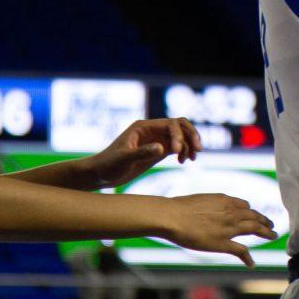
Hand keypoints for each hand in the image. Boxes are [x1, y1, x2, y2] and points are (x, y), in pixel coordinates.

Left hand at [86, 118, 202, 188]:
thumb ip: (142, 152)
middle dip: (191, 135)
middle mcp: (152, 130)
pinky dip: (184, 151)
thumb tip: (162, 148)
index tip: (177, 152)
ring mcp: (155, 140)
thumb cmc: (108, 165)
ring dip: (189, 143)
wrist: (100, 174)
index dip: (178, 135)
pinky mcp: (157, 151)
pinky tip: (184, 161)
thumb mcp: (124, 159)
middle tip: (198, 150)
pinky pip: (177, 145)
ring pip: (180, 135)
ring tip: (192, 158)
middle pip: (179, 125)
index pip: (170, 124)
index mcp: (143, 127)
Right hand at [164, 194, 277, 266]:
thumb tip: (211, 208)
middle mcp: (231, 212)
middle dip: (264, 221)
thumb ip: (212, 205)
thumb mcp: (201, 200)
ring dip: (266, 233)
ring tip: (273, 236)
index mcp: (224, 200)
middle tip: (271, 225)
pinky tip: (251, 263)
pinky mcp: (223, 243)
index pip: (244, 205)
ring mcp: (229, 228)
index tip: (255, 215)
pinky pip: (241, 251)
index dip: (251, 211)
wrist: (174, 216)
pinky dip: (248, 257)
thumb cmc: (180, 207)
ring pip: (254, 229)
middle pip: (254, 216)